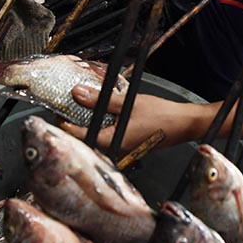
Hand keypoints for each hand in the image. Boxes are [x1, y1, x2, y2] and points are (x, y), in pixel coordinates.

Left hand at [59, 84, 206, 154]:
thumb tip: (77, 93)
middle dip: (74, 125)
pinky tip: (103, 115)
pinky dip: (102, 126)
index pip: (79, 136)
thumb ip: (101, 99)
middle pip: (86, 139)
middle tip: (67, 109)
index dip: (65, 125)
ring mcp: (123, 149)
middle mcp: (116, 149)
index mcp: (112, 141)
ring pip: (97, 139)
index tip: (58, 113)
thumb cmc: (161, 115)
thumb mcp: (128, 102)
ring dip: (88, 125)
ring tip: (82, 109)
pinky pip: (109, 137)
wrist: (184, 124)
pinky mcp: (129, 146)